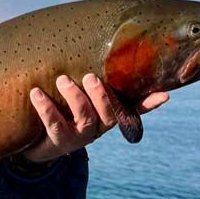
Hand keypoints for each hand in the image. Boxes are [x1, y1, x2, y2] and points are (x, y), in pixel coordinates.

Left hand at [22, 74, 168, 162]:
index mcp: (106, 115)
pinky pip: (54, 124)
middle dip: (101, 95)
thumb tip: (102, 56)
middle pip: (108, 114)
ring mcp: (78, 136)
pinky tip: (36, 93)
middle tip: (90, 77)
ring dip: (75, 97)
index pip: (132, 109)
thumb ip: (89, 83)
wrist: (35, 143)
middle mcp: (97, 127)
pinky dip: (45, 108)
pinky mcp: (58, 141)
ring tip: (62, 79)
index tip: (164, 95)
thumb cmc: (61, 111)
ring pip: (84, 118)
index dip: (148, 103)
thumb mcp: (77, 98)